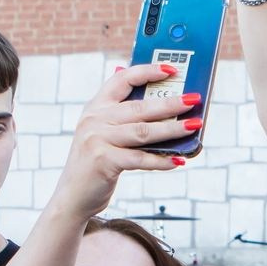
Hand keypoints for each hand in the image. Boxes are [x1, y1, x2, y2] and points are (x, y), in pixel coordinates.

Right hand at [52, 62, 200, 211]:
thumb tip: (163, 105)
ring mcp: (98, 139)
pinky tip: (178, 160)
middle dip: (170, 102)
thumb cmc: (96, 163)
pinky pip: (140, 159)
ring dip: (173, 128)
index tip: (171, 70)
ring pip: (144, 131)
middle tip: (194, 100)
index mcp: (96, 107)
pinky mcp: (104, 161)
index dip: (147, 71)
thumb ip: (122, 116)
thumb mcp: (102, 133)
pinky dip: (161, 160)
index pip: (122, 79)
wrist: (72, 195)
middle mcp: (95, 119)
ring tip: (194, 125)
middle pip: (140, 107)